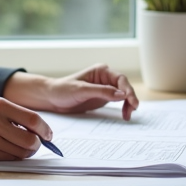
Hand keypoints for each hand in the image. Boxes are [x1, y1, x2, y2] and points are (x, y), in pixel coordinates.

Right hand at [0, 97, 53, 160]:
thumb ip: (16, 115)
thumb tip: (41, 130)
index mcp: (0, 105)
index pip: (33, 119)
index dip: (45, 129)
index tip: (48, 134)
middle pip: (30, 140)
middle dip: (37, 144)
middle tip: (36, 143)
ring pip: (21, 152)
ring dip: (26, 152)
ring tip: (22, 146)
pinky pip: (9, 159)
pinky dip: (14, 156)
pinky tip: (9, 149)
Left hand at [4, 64, 138, 119]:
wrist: (51, 98)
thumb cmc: (63, 90)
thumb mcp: (82, 90)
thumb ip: (102, 91)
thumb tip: (122, 94)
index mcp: (101, 71)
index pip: (120, 79)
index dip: (128, 89)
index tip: (131, 100)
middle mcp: (105, 78)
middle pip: (124, 87)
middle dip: (130, 98)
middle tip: (133, 109)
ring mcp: (105, 88)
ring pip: (123, 95)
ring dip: (128, 104)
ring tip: (127, 115)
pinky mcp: (102, 98)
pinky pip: (117, 102)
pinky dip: (122, 107)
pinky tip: (124, 114)